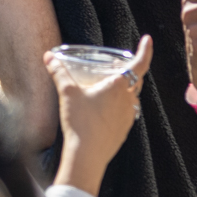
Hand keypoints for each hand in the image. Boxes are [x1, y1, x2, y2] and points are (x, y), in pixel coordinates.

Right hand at [48, 35, 152, 196]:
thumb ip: (58, 72)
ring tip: (107, 85)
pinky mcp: (123, 131)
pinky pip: (125, 112)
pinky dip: (118, 104)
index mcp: (118, 87)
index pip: (140, 65)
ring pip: (131, 97)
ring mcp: (128, 117)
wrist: (87, 156)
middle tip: (117, 63)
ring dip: (123, 88)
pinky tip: (102, 107)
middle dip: (130, 69)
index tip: (148, 40)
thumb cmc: (81, 122)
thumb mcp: (67, 93)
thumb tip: (48, 56)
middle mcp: (128, 101)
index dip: (145, 51)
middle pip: (135, 80)